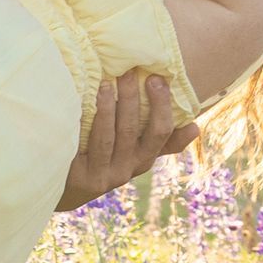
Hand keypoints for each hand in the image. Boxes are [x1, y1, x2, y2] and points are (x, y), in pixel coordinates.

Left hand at [57, 71, 196, 209]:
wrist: (67, 191)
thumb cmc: (102, 160)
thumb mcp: (132, 152)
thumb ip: (158, 140)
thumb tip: (195, 127)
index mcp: (142, 160)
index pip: (162, 134)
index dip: (163, 107)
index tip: (160, 79)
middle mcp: (127, 170)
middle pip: (134, 131)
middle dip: (132, 99)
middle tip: (130, 71)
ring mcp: (104, 176)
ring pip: (109, 137)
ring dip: (108, 107)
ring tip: (105, 81)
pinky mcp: (81, 179)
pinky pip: (84, 147)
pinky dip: (87, 123)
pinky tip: (83, 103)